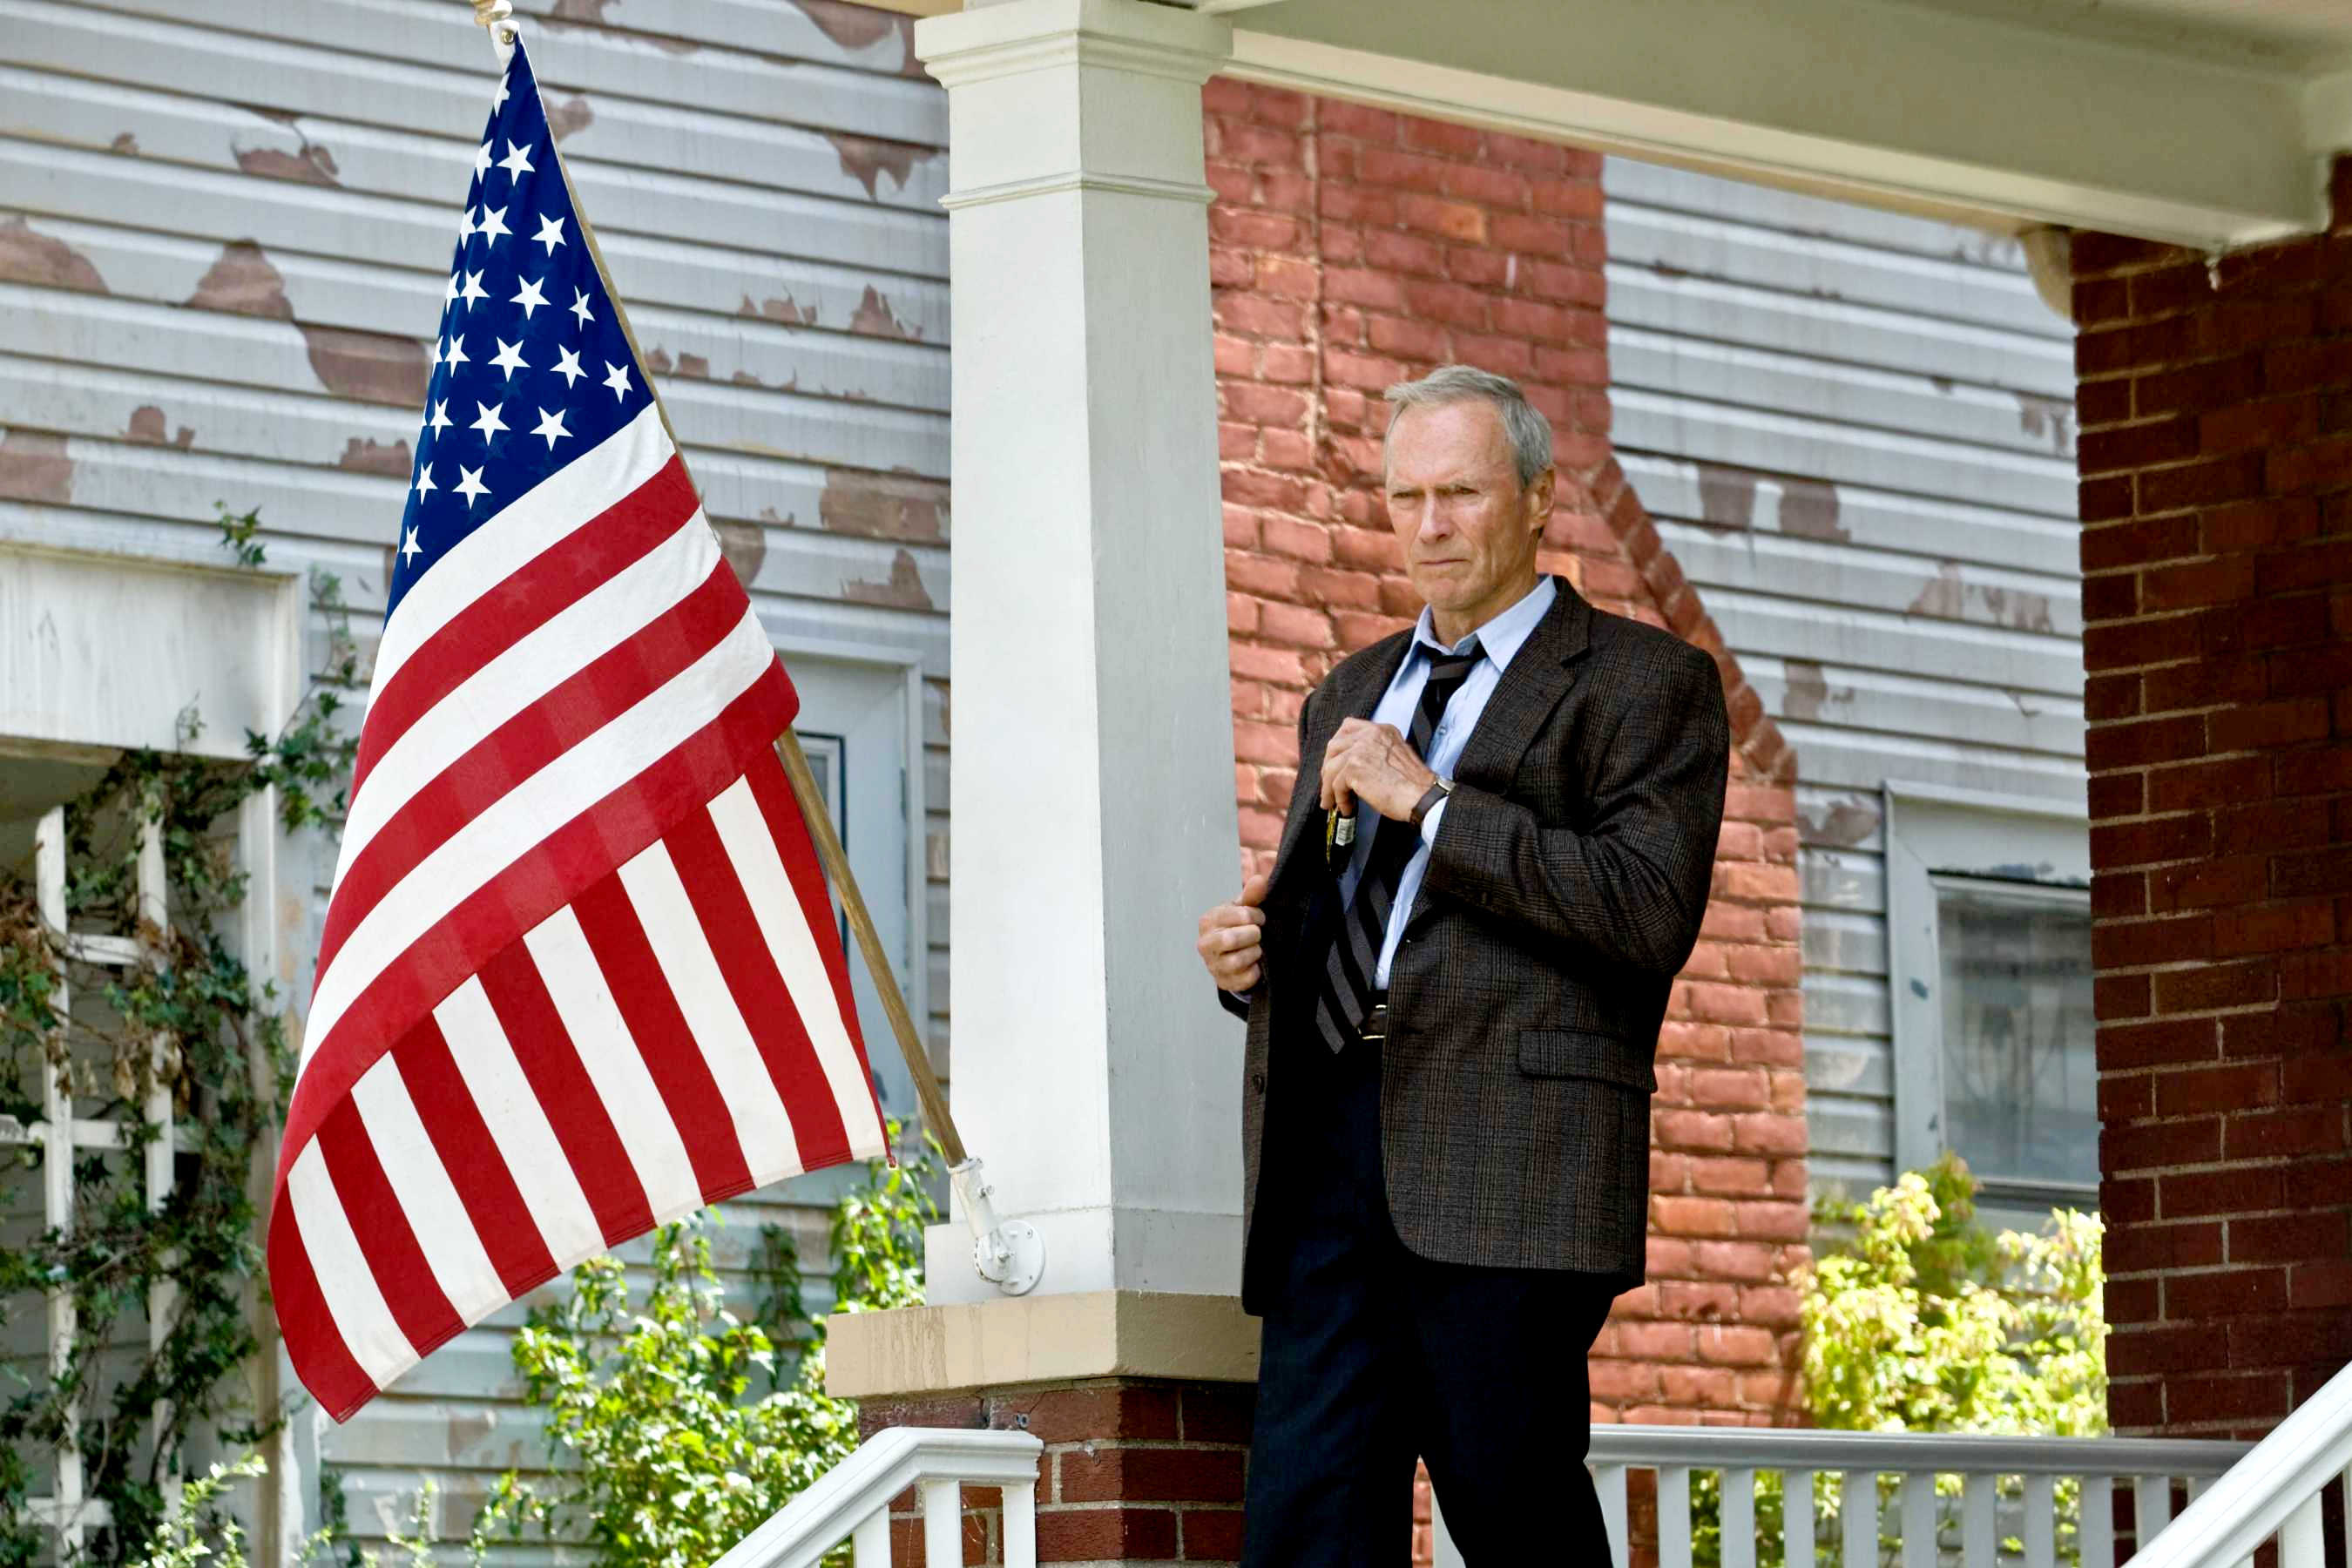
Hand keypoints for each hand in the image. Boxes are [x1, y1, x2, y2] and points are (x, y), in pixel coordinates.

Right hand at [1196, 873, 1269, 992]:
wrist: (1229, 954)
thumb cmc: (1235, 926)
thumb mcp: (1242, 909)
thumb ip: (1251, 895)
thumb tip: (1260, 880)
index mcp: (1208, 921)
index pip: (1238, 915)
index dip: (1255, 916)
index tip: (1260, 918)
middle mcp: (1205, 943)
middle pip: (1231, 939)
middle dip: (1252, 935)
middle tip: (1257, 934)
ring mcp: (1212, 965)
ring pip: (1237, 960)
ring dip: (1254, 953)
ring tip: (1256, 949)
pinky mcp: (1223, 982)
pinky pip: (1245, 978)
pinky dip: (1255, 971)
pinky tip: (1254, 964)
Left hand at [1319, 718, 1437, 822]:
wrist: (1423, 797)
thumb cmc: (1413, 785)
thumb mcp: (1396, 755)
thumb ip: (1375, 752)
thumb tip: (1351, 766)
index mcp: (1381, 730)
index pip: (1348, 727)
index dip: (1337, 745)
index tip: (1334, 761)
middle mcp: (1370, 735)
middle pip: (1334, 746)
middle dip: (1328, 767)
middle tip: (1329, 785)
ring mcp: (1360, 749)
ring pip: (1331, 767)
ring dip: (1328, 787)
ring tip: (1333, 802)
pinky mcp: (1354, 768)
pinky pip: (1336, 784)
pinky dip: (1338, 798)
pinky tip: (1346, 808)